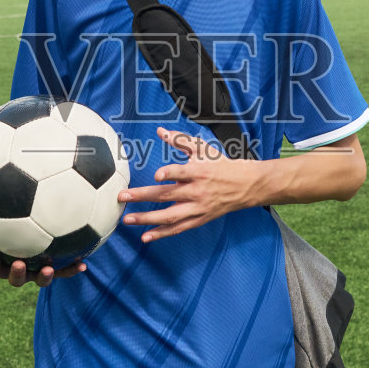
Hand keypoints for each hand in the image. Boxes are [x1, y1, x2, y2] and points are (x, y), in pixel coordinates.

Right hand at [0, 229, 85, 287]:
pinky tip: (83, 264)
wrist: (42, 227)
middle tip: (18, 263)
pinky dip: (72, 268)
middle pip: (16, 278)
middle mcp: (22, 268)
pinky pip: (64, 270)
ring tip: (48, 267)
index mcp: (5, 261)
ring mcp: (39, 270)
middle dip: (16, 274)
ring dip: (44, 276)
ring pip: (40, 279)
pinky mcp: (57, 267)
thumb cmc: (13, 223)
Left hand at [118, 128, 263, 241]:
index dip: (170, 173)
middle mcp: (197, 191)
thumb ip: (180, 140)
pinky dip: (162, 234)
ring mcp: (197, 207)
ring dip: (147, 218)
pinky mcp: (199, 219)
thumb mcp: (203, 149)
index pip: (182, 172)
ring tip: (128, 219)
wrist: (245, 185)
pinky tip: (145, 236)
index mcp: (198, 171)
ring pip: (169, 216)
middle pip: (167, 195)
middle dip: (143, 196)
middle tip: (123, 197)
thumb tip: (160, 131)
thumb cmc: (221, 164)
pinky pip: (178, 228)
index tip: (157, 176)